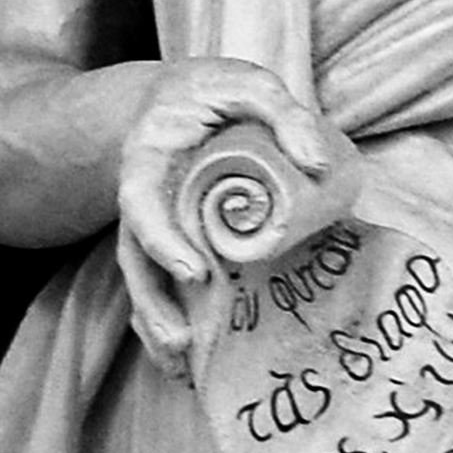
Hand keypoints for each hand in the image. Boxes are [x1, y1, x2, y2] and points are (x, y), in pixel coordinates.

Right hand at [116, 57, 330, 378]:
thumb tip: (317, 164)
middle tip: (183, 346)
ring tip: (182, 369)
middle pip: (134, 259)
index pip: (140, 206)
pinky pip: (157, 283)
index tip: (195, 274)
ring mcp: (152, 224)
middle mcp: (143, 200)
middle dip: (154, 306)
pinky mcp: (168, 239)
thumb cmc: (209, 90)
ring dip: (157, 324)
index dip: (162, 242)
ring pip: (142, 280)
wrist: (173, 95)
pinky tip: (185, 362)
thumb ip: (283, 114)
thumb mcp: (247, 83)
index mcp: (148, 160)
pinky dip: (166, 319)